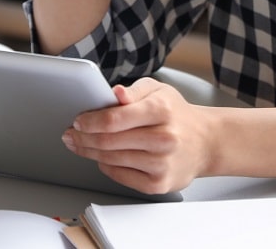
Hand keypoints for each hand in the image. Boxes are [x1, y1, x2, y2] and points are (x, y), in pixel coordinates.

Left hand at [62, 78, 214, 194]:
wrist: (205, 142)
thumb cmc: (176, 114)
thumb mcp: (158, 90)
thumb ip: (133, 90)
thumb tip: (114, 93)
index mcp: (162, 110)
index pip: (115, 119)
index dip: (90, 121)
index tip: (78, 121)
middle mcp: (164, 138)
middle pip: (108, 141)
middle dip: (83, 138)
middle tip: (70, 134)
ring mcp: (162, 164)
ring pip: (111, 160)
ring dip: (89, 152)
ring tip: (80, 144)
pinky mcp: (159, 184)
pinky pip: (120, 176)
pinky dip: (106, 166)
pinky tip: (102, 158)